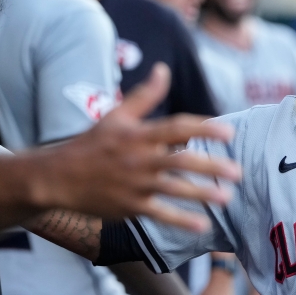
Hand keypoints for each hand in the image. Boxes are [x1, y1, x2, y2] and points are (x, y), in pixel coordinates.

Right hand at [30, 63, 241, 230]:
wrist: (57, 178)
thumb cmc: (92, 144)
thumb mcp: (116, 116)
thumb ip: (145, 96)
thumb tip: (163, 69)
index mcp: (138, 135)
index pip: (177, 128)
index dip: (204, 129)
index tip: (229, 132)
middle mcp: (139, 159)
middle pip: (181, 161)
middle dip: (212, 166)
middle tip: (238, 172)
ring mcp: (135, 185)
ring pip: (175, 189)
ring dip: (202, 194)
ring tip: (228, 197)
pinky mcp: (130, 207)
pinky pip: (160, 215)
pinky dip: (181, 221)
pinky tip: (203, 226)